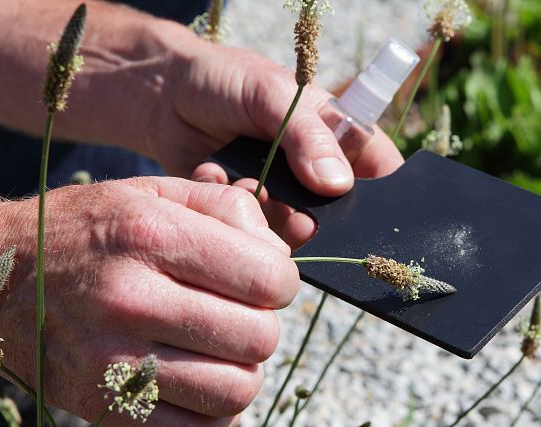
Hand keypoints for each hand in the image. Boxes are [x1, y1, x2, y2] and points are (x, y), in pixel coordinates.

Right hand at [0, 177, 298, 426]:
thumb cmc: (88, 231)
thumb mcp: (154, 192)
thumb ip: (228, 209)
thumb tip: (282, 257)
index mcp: (151, 238)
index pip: (269, 280)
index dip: (282, 282)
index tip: (263, 280)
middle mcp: (131, 301)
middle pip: (259, 338)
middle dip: (263, 324)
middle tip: (238, 313)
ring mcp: (113, 362)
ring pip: (236, 391)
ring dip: (244, 371)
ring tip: (221, 348)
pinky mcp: (102, 407)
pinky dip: (216, 414)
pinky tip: (203, 383)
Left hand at [146, 36, 403, 246]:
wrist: (158, 96)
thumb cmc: (222, 80)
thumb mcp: (269, 93)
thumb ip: (305, 135)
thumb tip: (338, 185)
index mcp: (339, 135)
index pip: (382, 173)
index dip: (382, 200)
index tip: (368, 219)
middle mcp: (317, 171)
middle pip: (342, 214)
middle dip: (317, 218)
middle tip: (293, 212)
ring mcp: (286, 195)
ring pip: (299, 229)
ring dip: (270, 214)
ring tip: (241, 182)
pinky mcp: (252, 213)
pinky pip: (259, 232)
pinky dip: (238, 215)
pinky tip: (216, 179)